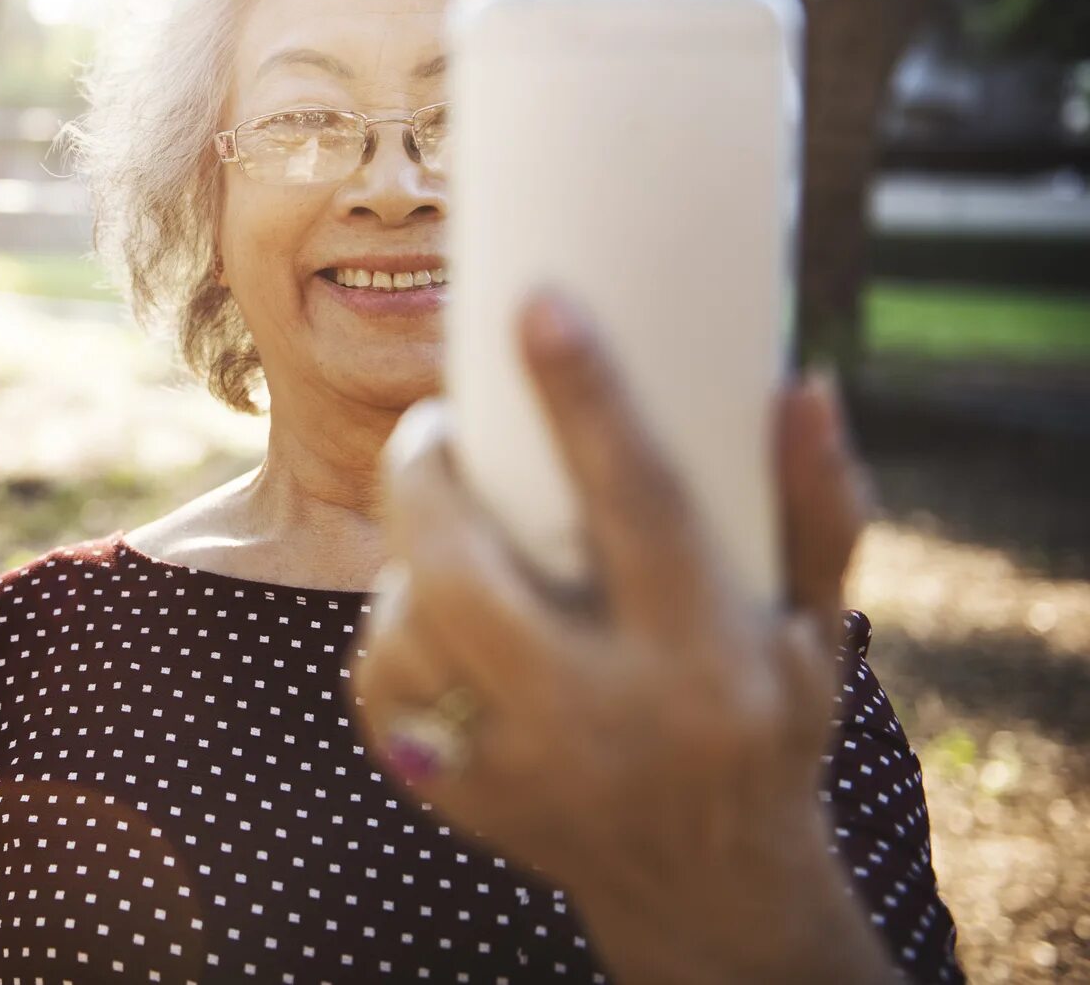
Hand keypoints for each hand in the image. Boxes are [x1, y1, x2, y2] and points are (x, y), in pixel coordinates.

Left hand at [352, 290, 895, 983]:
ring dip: (408, 561)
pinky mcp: (458, 799)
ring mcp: (520, 769)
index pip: (640, 506)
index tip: (539, 304)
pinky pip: (380, 689)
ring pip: (409, 632)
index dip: (586, 400)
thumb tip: (802, 385)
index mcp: (707, 660)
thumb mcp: (810, 625)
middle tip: (431, 427)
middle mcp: (605, 720)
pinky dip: (392, 633)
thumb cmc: (763, 722)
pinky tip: (427, 611)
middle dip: (424, 481)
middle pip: (467, 578)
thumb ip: (815, 509)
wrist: (707, 890)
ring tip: (438, 524)